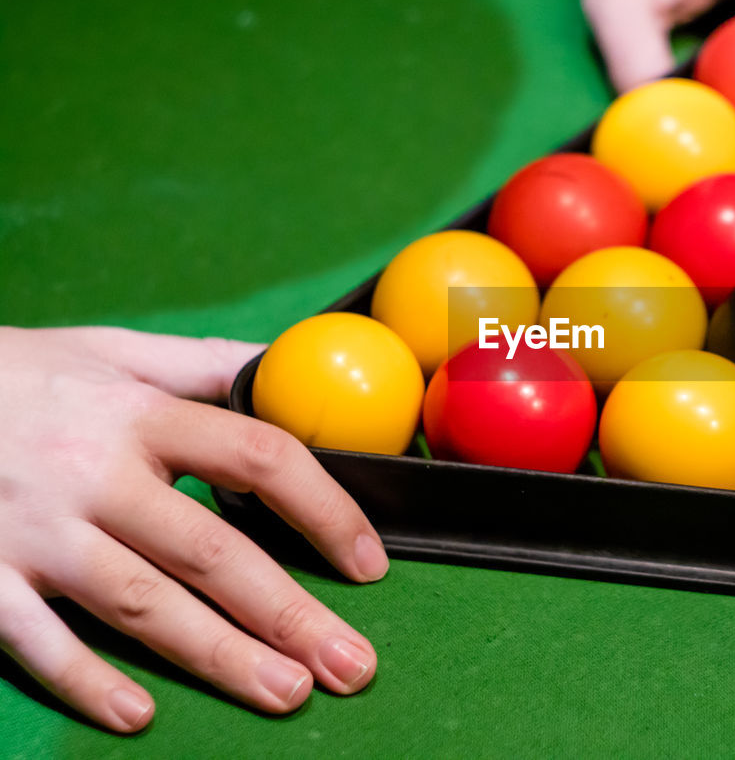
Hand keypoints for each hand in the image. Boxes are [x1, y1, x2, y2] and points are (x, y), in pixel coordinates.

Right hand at [0, 326, 387, 731]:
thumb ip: (202, 364)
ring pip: (141, 604)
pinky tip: (138, 715)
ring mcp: (35, 530)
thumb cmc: (18, 374)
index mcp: (140, 414)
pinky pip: (35, 638)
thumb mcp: (111, 351)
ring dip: (219, 655)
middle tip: (353, 666)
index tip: (369, 562)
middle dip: (290, 613)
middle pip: (212, 551)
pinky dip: (85, 679)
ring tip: (288, 693)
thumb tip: (285, 369)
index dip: (324, 510)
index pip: (258, 457)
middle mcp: (96, 473)